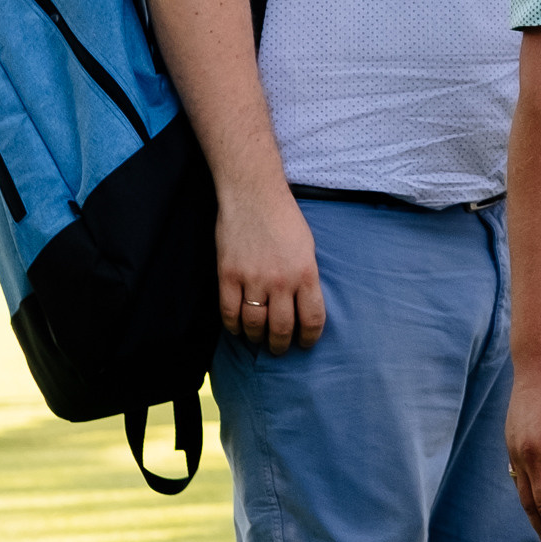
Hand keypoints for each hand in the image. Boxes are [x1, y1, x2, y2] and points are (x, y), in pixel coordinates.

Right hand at [218, 177, 325, 352]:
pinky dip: (233, 326)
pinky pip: (229, 313)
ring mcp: (253, 278)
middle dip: (280, 345)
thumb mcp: (307, 248)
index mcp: (306, 273)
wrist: (253, 194)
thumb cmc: (284, 219)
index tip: (304, 344)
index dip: (309, 339)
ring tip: (258, 339)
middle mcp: (281, 280)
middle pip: (281, 329)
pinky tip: (237, 327)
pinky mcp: (228, 275)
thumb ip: (306, 278)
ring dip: (256, 338)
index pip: (312, 320)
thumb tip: (303, 307)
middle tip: (278, 348)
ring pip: (254, 325)